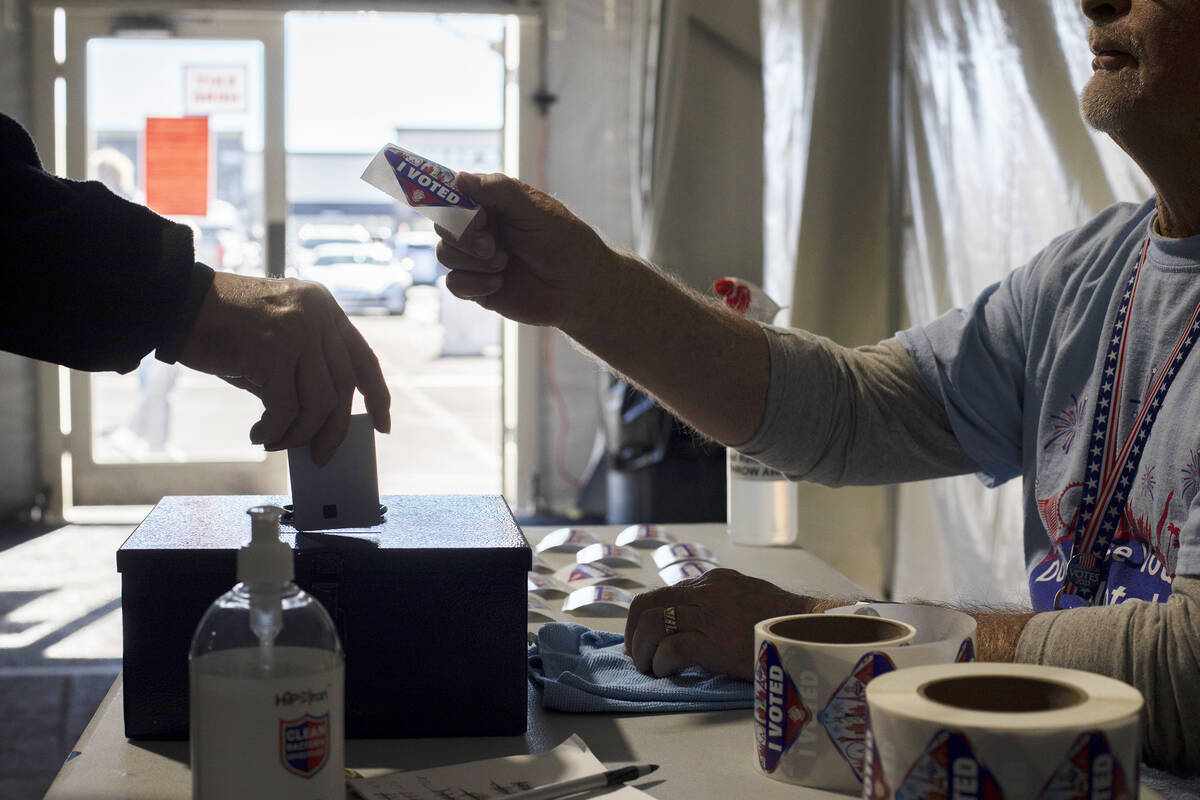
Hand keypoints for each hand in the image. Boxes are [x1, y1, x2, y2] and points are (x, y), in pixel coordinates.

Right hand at [177, 272, 390, 465]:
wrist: (176, 304)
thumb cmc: (223, 327)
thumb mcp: (276, 340)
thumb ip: (304, 370)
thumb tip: (323, 425)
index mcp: (324, 308)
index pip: (363, 358)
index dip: (377, 395)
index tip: (382, 424)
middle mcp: (317, 315)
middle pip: (345, 386)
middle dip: (335, 429)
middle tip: (322, 455)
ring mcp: (297, 331)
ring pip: (320, 402)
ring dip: (299, 434)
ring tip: (275, 441)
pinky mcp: (271, 351)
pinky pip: (286, 408)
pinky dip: (275, 430)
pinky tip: (259, 434)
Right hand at [434, 172, 615, 329]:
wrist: (578, 288)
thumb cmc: (563, 242)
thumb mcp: (534, 208)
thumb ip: (497, 190)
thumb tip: (459, 178)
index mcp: (492, 203)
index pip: (454, 196)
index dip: (451, 204)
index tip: (463, 213)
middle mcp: (481, 228)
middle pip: (444, 226)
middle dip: (465, 237)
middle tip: (491, 245)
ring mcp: (477, 258)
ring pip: (446, 254)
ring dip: (473, 262)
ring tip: (504, 264)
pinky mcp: (478, 286)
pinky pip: (453, 284)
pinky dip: (473, 284)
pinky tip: (499, 283)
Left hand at [623, 568, 816, 680]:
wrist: (813, 630)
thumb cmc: (782, 623)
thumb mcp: (745, 598)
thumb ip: (715, 604)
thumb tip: (685, 623)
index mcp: (712, 581)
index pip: (661, 594)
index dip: (641, 620)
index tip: (639, 642)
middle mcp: (707, 592)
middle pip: (647, 606)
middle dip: (634, 635)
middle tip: (637, 658)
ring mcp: (711, 615)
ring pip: (653, 626)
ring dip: (644, 652)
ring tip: (652, 669)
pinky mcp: (716, 642)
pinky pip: (672, 649)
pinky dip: (662, 663)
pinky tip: (668, 673)